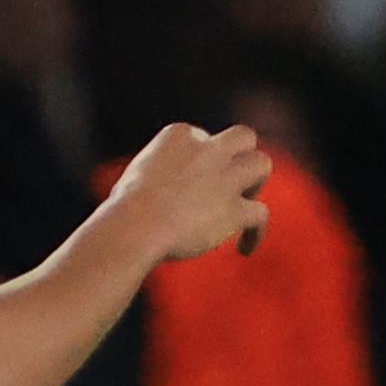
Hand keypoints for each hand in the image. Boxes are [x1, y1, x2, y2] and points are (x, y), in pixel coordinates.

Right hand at [98, 120, 272, 266]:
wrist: (134, 227)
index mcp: (178, 136)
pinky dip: (256, 233)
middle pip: (243, 137)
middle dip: (242, 155)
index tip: (192, 180)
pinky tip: (245, 249)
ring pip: (262, 164)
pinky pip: (260, 214)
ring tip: (244, 205)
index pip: (201, 138)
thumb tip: (155, 192)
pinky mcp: (235, 209)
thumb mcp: (135, 178)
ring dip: (257, 183)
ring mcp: (225, 178)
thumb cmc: (123, 209)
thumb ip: (156, 176)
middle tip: (233, 180)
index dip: (201, 160)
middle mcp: (207, 149)